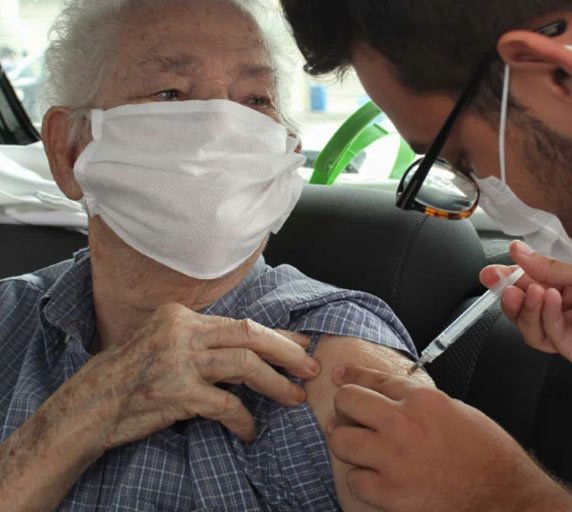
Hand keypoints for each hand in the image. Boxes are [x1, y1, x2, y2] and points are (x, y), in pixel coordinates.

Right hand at [57, 303, 319, 450]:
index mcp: (181, 315)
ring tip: (294, 397)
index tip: (301, 345)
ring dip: (275, 383)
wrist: (88, 407)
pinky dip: (243, 419)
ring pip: (244, 366)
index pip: (240, 322)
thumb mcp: (164, 343)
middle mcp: (181, 332)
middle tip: (311, 367)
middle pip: (249, 334)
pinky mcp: (176, 393)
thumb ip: (202, 340)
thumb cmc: (129, 377)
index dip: (276, 335)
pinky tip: (250, 430)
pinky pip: (225, 405)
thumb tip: (253, 346)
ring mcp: (178, 361)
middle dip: (286, 352)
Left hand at [328, 366, 571, 511]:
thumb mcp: (455, 410)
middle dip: (346, 408)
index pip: (374, 378)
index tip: (339, 375)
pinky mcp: (391, 493)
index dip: (352, 375)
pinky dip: (361, 480)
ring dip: (348, 444)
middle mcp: (404, 423)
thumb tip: (392, 398)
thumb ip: (420, 402)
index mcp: (423, 399)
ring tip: (360, 450)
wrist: (504, 494)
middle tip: (350, 418)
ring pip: (342, 440)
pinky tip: (375, 479)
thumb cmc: (487, 453)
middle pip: (349, 401)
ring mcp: (395, 459)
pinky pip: (354, 479)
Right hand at [481, 240, 571, 384]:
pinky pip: (550, 337)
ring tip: (531, 291)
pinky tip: (553, 302)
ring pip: (532, 326)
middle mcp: (571, 309)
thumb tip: (520, 253)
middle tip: (499, 284)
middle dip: (510, 295)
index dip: (511, 277)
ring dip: (526, 308)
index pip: (535, 282)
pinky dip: (546, 318)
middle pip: (528, 307)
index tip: (493, 271)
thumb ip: (552, 268)